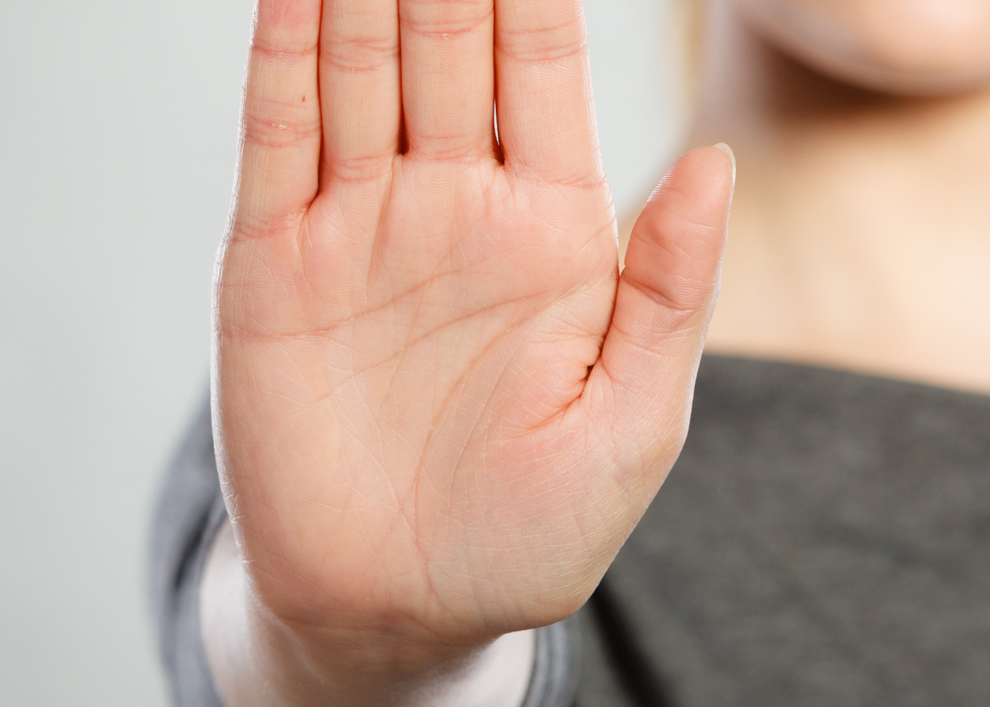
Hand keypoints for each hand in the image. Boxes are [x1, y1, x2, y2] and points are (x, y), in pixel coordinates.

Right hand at [211, 0, 734, 690]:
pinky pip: (276, 138)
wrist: (397, 612)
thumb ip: (669, 287)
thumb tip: (717, 160)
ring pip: (356, 66)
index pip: (541, 65)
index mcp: (548, 226)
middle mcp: (449, 203)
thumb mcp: (634, 420)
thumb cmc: (533, 530)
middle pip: (445, 41)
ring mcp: (356, 226)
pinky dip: (278, 55)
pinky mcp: (272, 264)